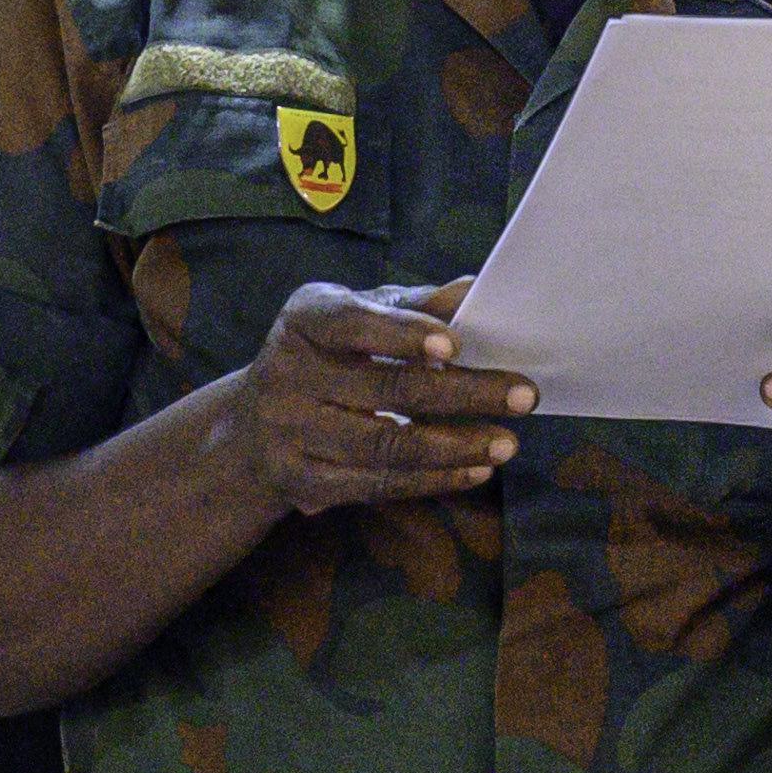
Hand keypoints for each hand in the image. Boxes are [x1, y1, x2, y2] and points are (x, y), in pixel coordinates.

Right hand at [217, 281, 529, 516]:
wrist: (248, 428)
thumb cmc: (324, 357)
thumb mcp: (356, 318)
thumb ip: (413, 307)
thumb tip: (474, 289)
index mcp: (304, 320)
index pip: (353, 323)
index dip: (403, 333)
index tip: (455, 345)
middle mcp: (288, 374)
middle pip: (386, 388)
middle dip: (463, 393)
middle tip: (523, 395)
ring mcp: (291, 431)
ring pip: (385, 444)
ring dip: (455, 446)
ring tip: (506, 443)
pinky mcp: (302, 481)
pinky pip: (376, 483)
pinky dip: (431, 479)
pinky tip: (474, 470)